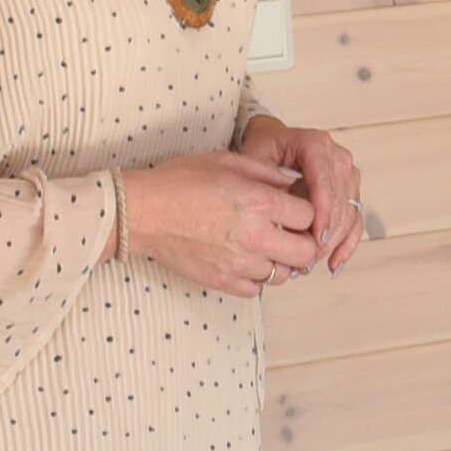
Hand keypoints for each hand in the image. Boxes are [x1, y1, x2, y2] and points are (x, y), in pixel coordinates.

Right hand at [119, 145, 315, 297]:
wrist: (140, 211)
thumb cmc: (179, 181)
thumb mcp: (226, 161)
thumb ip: (266, 172)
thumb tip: (292, 182)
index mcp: (261, 203)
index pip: (311, 216)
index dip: (306, 212)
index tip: (296, 210)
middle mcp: (257, 236)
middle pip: (306, 252)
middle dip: (304, 242)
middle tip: (291, 234)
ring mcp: (241, 263)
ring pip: (284, 274)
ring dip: (281, 262)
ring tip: (266, 247)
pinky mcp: (224, 281)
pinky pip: (258, 289)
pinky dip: (257, 278)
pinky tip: (246, 261)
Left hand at [248, 116, 368, 274]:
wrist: (273, 143)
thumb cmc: (263, 149)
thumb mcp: (254, 160)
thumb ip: (266, 183)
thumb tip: (282, 216)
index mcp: (316, 143)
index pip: (325, 181)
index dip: (323, 211)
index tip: (315, 237)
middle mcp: (337, 157)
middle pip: (340, 199)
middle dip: (327, 232)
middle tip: (309, 256)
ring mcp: (347, 174)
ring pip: (350, 212)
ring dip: (335, 241)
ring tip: (313, 262)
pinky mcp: (351, 191)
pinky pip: (355, 220)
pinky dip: (346, 243)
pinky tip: (335, 262)